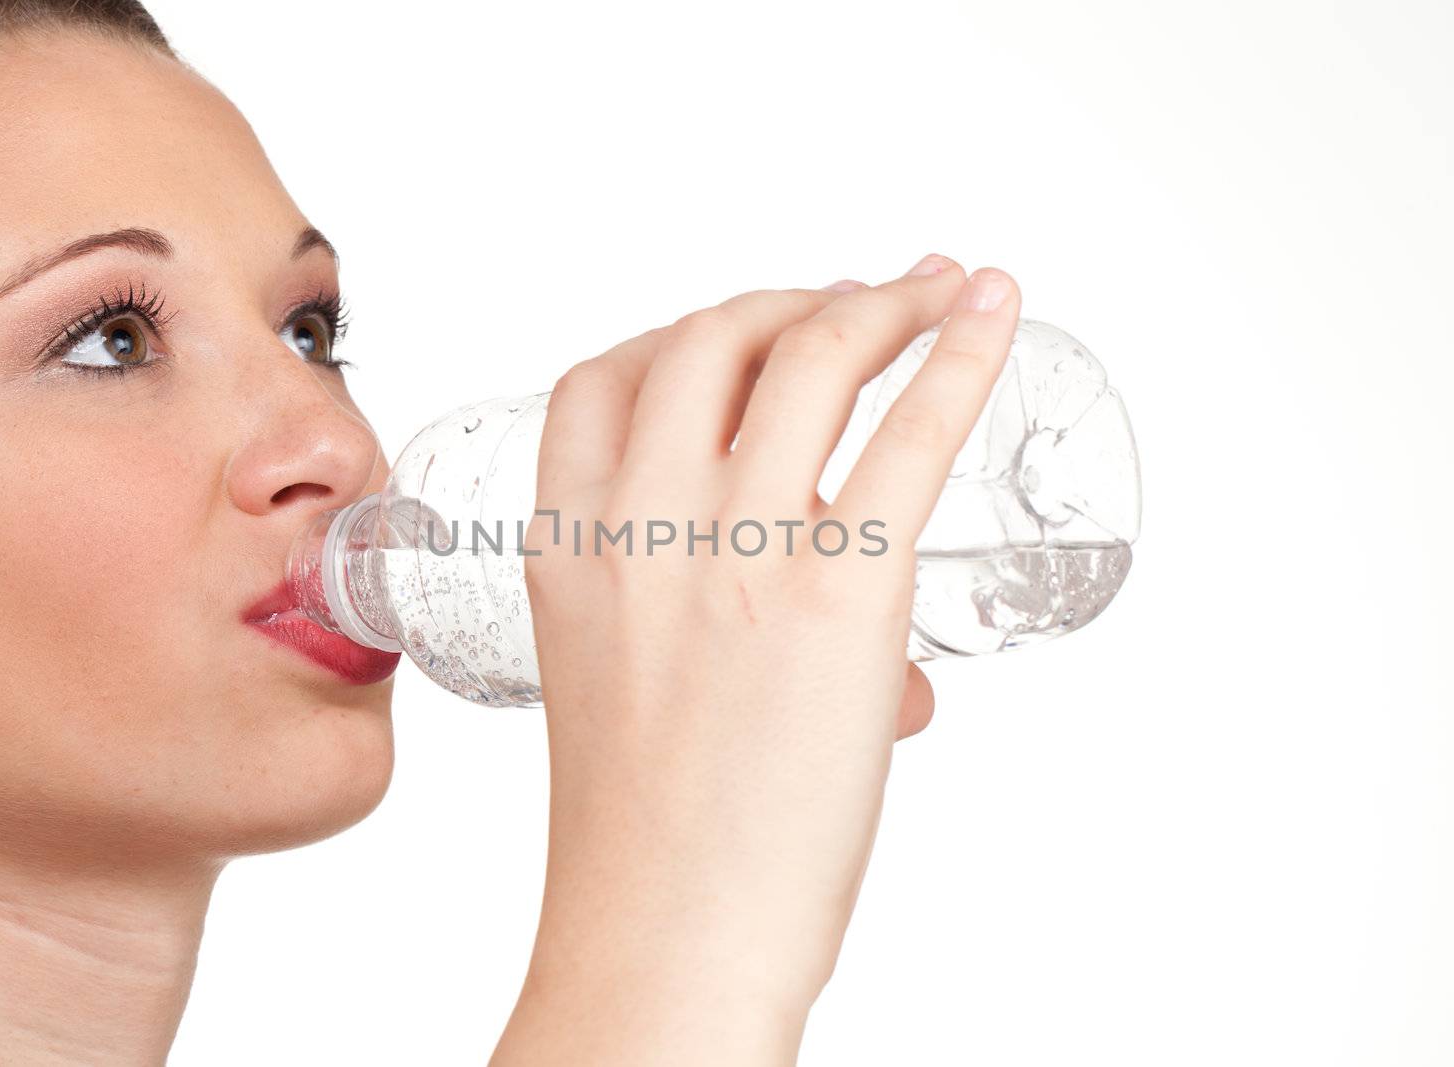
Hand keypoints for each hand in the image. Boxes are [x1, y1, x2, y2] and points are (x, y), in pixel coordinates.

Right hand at [491, 255, 1020, 1064]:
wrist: (668, 941)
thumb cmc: (652, 844)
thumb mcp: (623, 696)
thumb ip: (715, 637)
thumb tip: (886, 668)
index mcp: (566, 549)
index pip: (601, 381)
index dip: (684, 330)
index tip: (748, 325)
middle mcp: (639, 528)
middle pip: (710, 337)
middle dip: (794, 298)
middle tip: (862, 300)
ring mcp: (734, 552)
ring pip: (810, 354)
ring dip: (884, 300)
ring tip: (938, 290)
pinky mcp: (837, 594)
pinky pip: (909, 432)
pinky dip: (961, 352)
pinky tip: (992, 311)